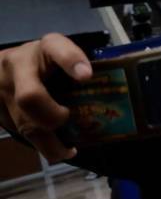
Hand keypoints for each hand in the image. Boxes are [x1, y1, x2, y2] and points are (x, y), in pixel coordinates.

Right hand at [0, 33, 91, 161]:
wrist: (3, 67)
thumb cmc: (45, 61)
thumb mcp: (62, 54)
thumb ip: (81, 68)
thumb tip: (111, 88)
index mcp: (45, 48)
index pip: (56, 47)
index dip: (71, 60)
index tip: (86, 75)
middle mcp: (19, 66)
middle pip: (30, 96)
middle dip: (53, 116)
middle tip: (67, 118)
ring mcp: (5, 91)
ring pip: (24, 124)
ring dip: (51, 142)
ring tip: (70, 149)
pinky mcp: (1, 112)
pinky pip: (22, 133)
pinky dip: (45, 147)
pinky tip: (61, 150)